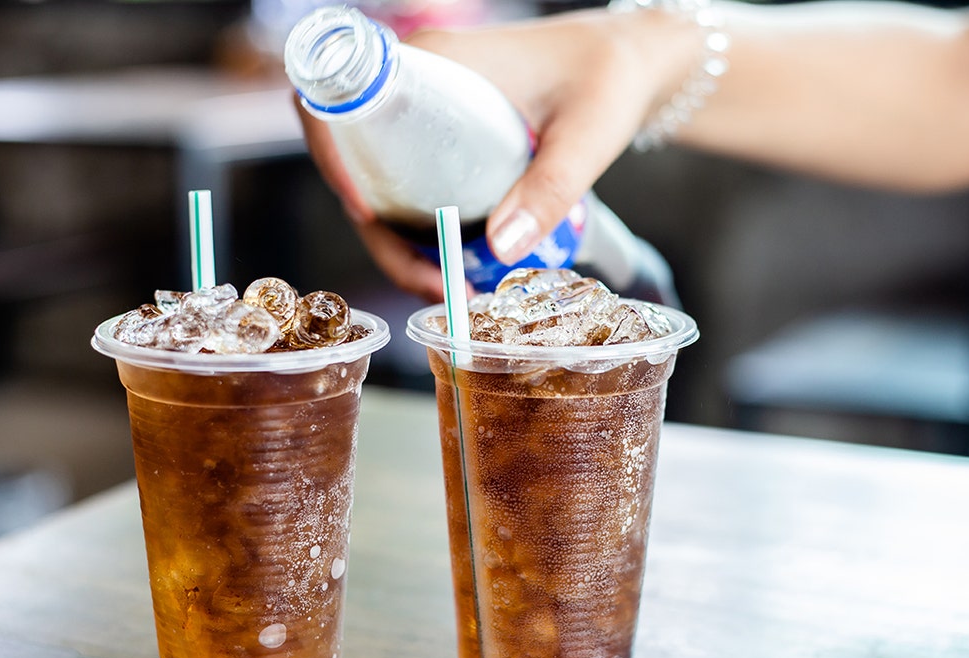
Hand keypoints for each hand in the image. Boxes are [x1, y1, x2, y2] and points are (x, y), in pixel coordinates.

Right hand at [295, 9, 690, 294]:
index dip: (333, 158)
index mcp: (433, 64)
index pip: (342, 104)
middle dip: (380, 232)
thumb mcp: (585, 135)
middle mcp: (417, 84)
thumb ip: (549, 187)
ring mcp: (429, 113)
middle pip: (358, 163)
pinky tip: (455, 265)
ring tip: (449, 287)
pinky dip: (422, 229)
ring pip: (383, 184)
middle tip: (433, 283)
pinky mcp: (446, 136)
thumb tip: (498, 249)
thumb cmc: (611, 78)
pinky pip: (412, 186)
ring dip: (400, 240)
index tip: (366, 212)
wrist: (635, 60)